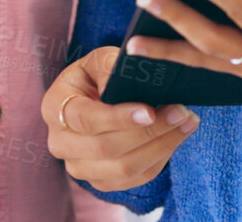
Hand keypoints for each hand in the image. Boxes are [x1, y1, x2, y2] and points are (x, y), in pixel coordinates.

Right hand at [44, 46, 198, 191]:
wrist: (93, 98)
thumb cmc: (97, 75)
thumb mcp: (99, 60)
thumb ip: (109, 67)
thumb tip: (122, 83)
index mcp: (54, 108)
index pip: (86, 120)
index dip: (118, 118)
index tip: (149, 111)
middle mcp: (60, 143)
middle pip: (106, 149)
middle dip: (149, 132)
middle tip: (181, 112)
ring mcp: (78, 167)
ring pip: (123, 169)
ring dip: (161, 147)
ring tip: (187, 122)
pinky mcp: (100, 182)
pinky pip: (134, 179)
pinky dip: (160, 159)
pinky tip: (176, 137)